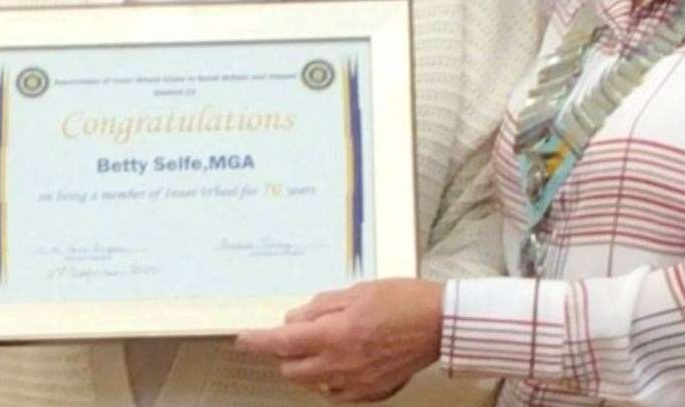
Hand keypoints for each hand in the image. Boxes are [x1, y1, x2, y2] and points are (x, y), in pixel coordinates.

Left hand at [235, 278, 442, 401]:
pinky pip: (337, 393)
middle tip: (302, 333)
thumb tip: (295, 319)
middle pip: (292, 370)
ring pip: (313, 384)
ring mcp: (356, 385)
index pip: (282, 343)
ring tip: (329, 344)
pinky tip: (347, 360)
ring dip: (310, 366)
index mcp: (336, 336)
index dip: (257, 342)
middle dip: (288, 353)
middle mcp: (341, 366)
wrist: (441, 324)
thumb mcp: (359, 291)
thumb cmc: (404, 300)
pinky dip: (332, 379)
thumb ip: (323, 307)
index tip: (242, 341)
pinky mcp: (371, 394)